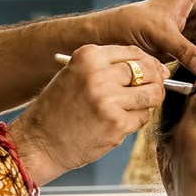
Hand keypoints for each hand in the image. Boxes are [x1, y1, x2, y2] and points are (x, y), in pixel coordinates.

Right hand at [6, 45, 168, 185]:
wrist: (39, 142)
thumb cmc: (57, 110)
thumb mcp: (76, 75)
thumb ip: (107, 68)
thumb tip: (152, 68)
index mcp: (89, 57)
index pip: (134, 52)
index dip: (150, 63)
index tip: (155, 71)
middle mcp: (99, 75)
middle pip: (148, 72)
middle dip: (154, 82)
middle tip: (150, 91)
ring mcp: (110, 100)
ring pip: (152, 95)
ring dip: (149, 102)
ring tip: (134, 108)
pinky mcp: (117, 124)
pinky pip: (143, 117)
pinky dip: (137, 120)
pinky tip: (118, 122)